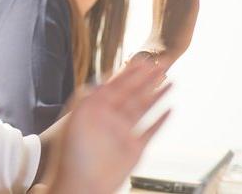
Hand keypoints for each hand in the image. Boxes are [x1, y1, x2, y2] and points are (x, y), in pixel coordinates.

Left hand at [45, 59, 170, 193]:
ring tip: (170, 81)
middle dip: (147, 78)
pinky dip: (161, 120)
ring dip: (157, 94)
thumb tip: (99, 79)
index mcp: (96, 110)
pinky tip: (170, 109)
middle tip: (163, 63)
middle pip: (133, 93)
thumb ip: (87, 97)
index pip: (116, 85)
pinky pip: (150, 131)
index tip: (143, 59)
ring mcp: (123, 134)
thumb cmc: (71, 156)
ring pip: (144, 109)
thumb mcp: (76, 120)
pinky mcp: (134, 150)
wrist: (79, 186)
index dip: (130, 72)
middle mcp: (110, 120)